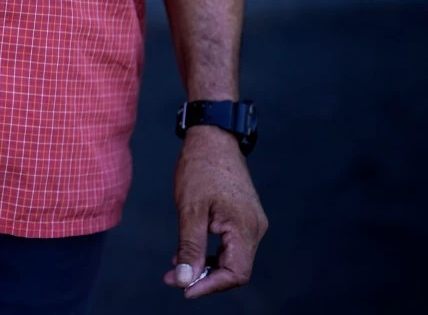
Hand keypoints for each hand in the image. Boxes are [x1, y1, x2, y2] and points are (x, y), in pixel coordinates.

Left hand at [164, 126, 267, 298]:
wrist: (212, 138)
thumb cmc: (200, 168)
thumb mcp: (190, 209)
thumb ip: (189, 247)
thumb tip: (186, 279)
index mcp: (245, 228)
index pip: (236, 274)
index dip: (210, 286)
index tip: (184, 290)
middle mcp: (255, 229)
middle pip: (234, 269)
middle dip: (203, 278)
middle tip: (172, 279)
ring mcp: (250, 222)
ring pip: (230, 258)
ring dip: (204, 266)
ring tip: (175, 267)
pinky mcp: (242, 216)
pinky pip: (228, 244)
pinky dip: (209, 252)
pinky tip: (187, 251)